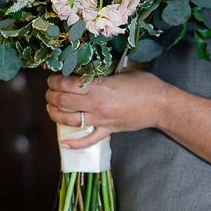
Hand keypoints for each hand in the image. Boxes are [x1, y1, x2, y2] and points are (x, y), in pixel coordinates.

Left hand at [46, 70, 167, 147]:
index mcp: (99, 86)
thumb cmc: (145, 85)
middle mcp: (96, 104)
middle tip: (49, 92)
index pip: (67, 84)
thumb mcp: (122, 71)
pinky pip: (88, 140)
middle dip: (51, 95)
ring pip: (69, 120)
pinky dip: (75, 144)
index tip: (52, 78)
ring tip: (51, 109)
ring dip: (55, 115)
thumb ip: (103, 71)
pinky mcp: (108, 130)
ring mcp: (101, 119)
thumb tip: (90, 66)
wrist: (161, 105)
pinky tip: (63, 143)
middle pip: (63, 101)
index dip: (54, 80)